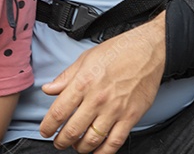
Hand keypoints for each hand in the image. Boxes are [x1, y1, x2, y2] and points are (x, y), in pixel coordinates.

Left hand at [40, 15, 166, 152]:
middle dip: (61, 141)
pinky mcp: (130, 117)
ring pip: (92, 140)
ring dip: (80, 148)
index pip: (58, 112)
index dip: (48, 126)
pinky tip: (97, 152)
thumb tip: (49, 88)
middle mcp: (97, 98)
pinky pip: (114, 142)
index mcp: (83, 82)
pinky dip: (103, 152)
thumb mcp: (85, 58)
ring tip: (76, 146)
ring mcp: (114, 110)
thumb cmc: (118, 51)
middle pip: (72, 130)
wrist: (147, 50)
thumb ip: (66, 77)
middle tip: (58, 142)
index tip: (45, 130)